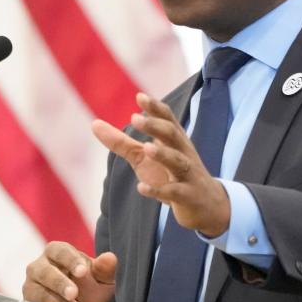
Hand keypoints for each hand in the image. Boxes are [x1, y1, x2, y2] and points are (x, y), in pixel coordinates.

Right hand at [23, 242, 117, 301]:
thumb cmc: (89, 286)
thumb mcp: (102, 279)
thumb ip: (105, 269)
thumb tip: (110, 258)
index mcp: (57, 252)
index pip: (60, 251)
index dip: (70, 260)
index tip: (82, 272)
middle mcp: (40, 265)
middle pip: (45, 271)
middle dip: (60, 283)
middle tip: (74, 293)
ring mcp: (32, 284)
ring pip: (38, 291)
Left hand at [92, 92, 230, 236]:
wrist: (207, 205)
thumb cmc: (172, 175)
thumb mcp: (145, 158)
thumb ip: (121, 142)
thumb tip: (94, 123)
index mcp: (175, 141)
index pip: (168, 119)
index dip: (155, 108)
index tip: (140, 96)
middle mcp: (184, 153)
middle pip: (173, 135)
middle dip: (156, 126)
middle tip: (136, 118)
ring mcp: (188, 175)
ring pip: (178, 161)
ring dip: (163, 154)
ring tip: (146, 148)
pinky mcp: (188, 196)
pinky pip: (174, 192)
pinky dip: (159, 190)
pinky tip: (141, 188)